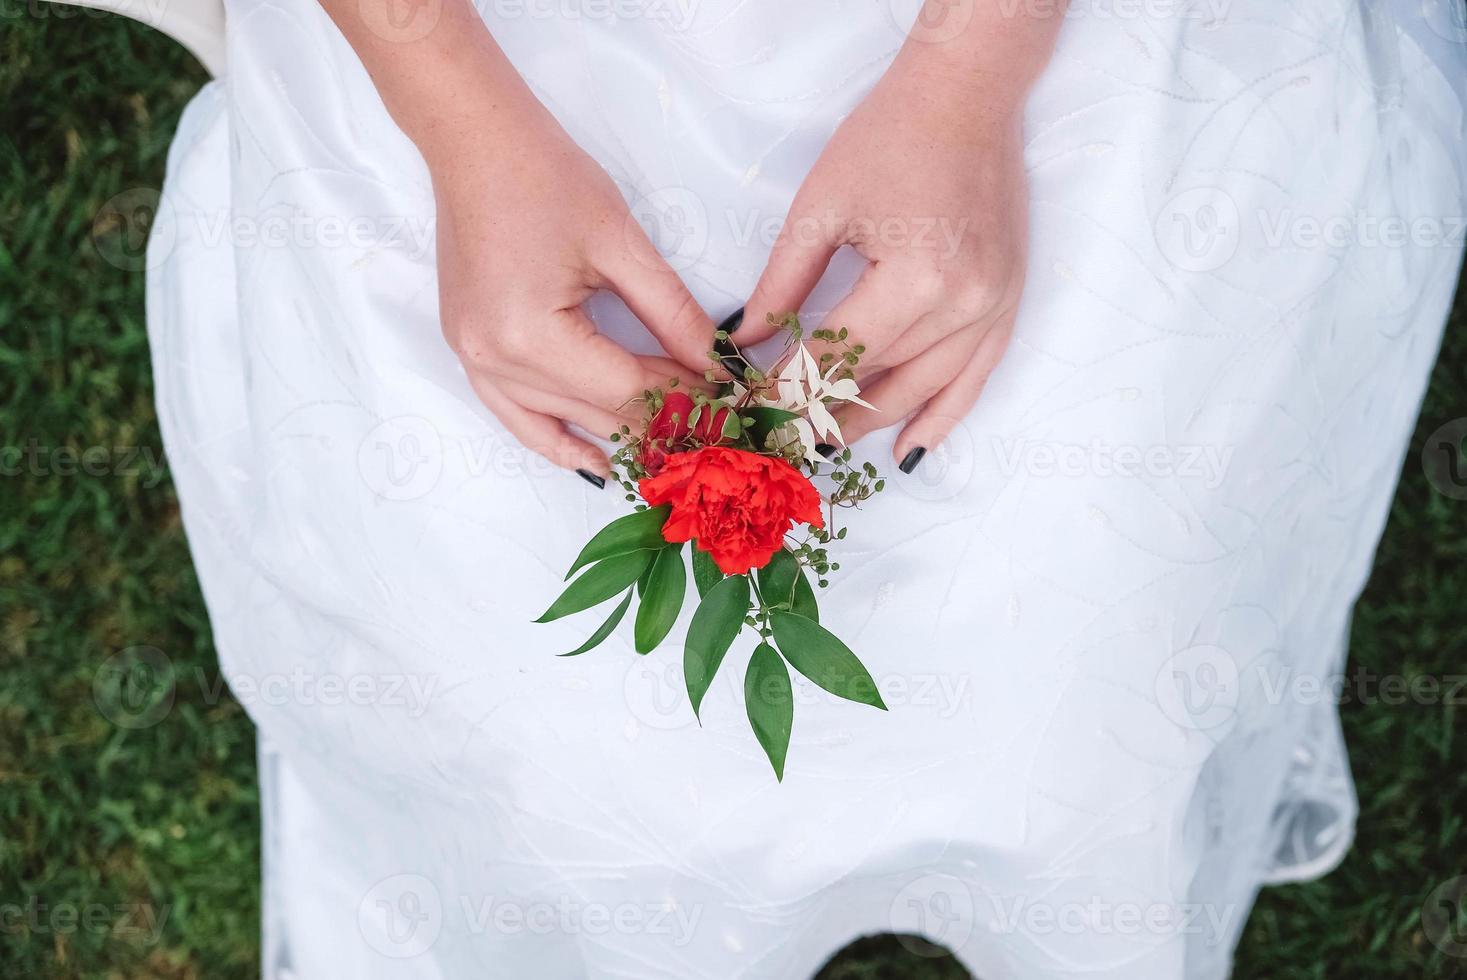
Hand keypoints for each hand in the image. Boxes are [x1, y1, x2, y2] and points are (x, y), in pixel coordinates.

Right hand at [317, 0, 716, 481]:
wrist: (474, 140)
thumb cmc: (545, 176)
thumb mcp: (621, 243)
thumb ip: (673, 313)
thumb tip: (720, 365)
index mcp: (531, 335)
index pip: (627, 388)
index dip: (686, 397)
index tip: (731, 403)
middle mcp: (495, 360)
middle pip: (596, 411)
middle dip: (660, 420)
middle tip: (715, 428)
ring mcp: (474, 359)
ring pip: (558, 421)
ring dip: (616, 435)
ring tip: (671, 453)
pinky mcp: (469, 349)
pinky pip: (513, 414)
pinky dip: (554, 438)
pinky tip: (594, 461)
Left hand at [738, 9, 1058, 470]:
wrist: (967, 95)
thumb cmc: (889, 137)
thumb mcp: (821, 208)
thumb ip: (782, 284)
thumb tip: (740, 343)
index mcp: (915, 280)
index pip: (837, 355)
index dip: (788, 388)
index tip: (752, 410)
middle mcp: (963, 305)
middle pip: (882, 383)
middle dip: (825, 417)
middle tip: (782, 443)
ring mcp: (994, 308)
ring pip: (925, 390)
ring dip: (875, 424)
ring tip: (829, 448)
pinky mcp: (1008, 302)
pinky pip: (976, 378)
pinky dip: (943, 417)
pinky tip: (911, 449)